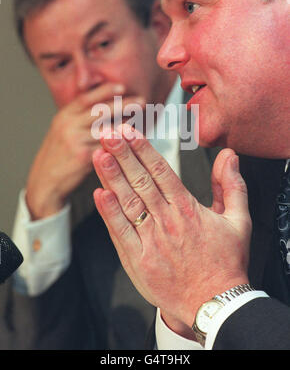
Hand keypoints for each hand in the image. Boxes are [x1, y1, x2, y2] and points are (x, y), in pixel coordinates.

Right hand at [26, 86, 143, 219]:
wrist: (45, 181)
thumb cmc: (60, 154)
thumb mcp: (63, 129)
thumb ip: (80, 116)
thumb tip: (106, 101)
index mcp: (64, 115)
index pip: (86, 98)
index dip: (104, 91)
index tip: (122, 86)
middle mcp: (69, 125)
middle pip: (99, 110)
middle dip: (122, 104)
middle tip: (141, 101)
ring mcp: (76, 141)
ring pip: (106, 129)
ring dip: (126, 124)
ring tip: (142, 120)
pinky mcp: (83, 157)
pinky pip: (108, 147)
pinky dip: (122, 142)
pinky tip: (134, 141)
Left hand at [92, 124, 251, 331]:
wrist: (215, 304)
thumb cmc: (225, 263)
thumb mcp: (240, 220)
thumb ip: (232, 185)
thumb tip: (228, 156)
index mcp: (188, 209)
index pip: (161, 171)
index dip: (143, 150)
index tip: (130, 133)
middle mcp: (167, 221)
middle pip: (141, 181)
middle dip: (123, 155)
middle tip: (108, 135)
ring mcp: (151, 241)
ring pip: (128, 203)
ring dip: (112, 178)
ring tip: (99, 156)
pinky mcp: (139, 260)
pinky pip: (121, 233)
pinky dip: (109, 213)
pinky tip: (99, 195)